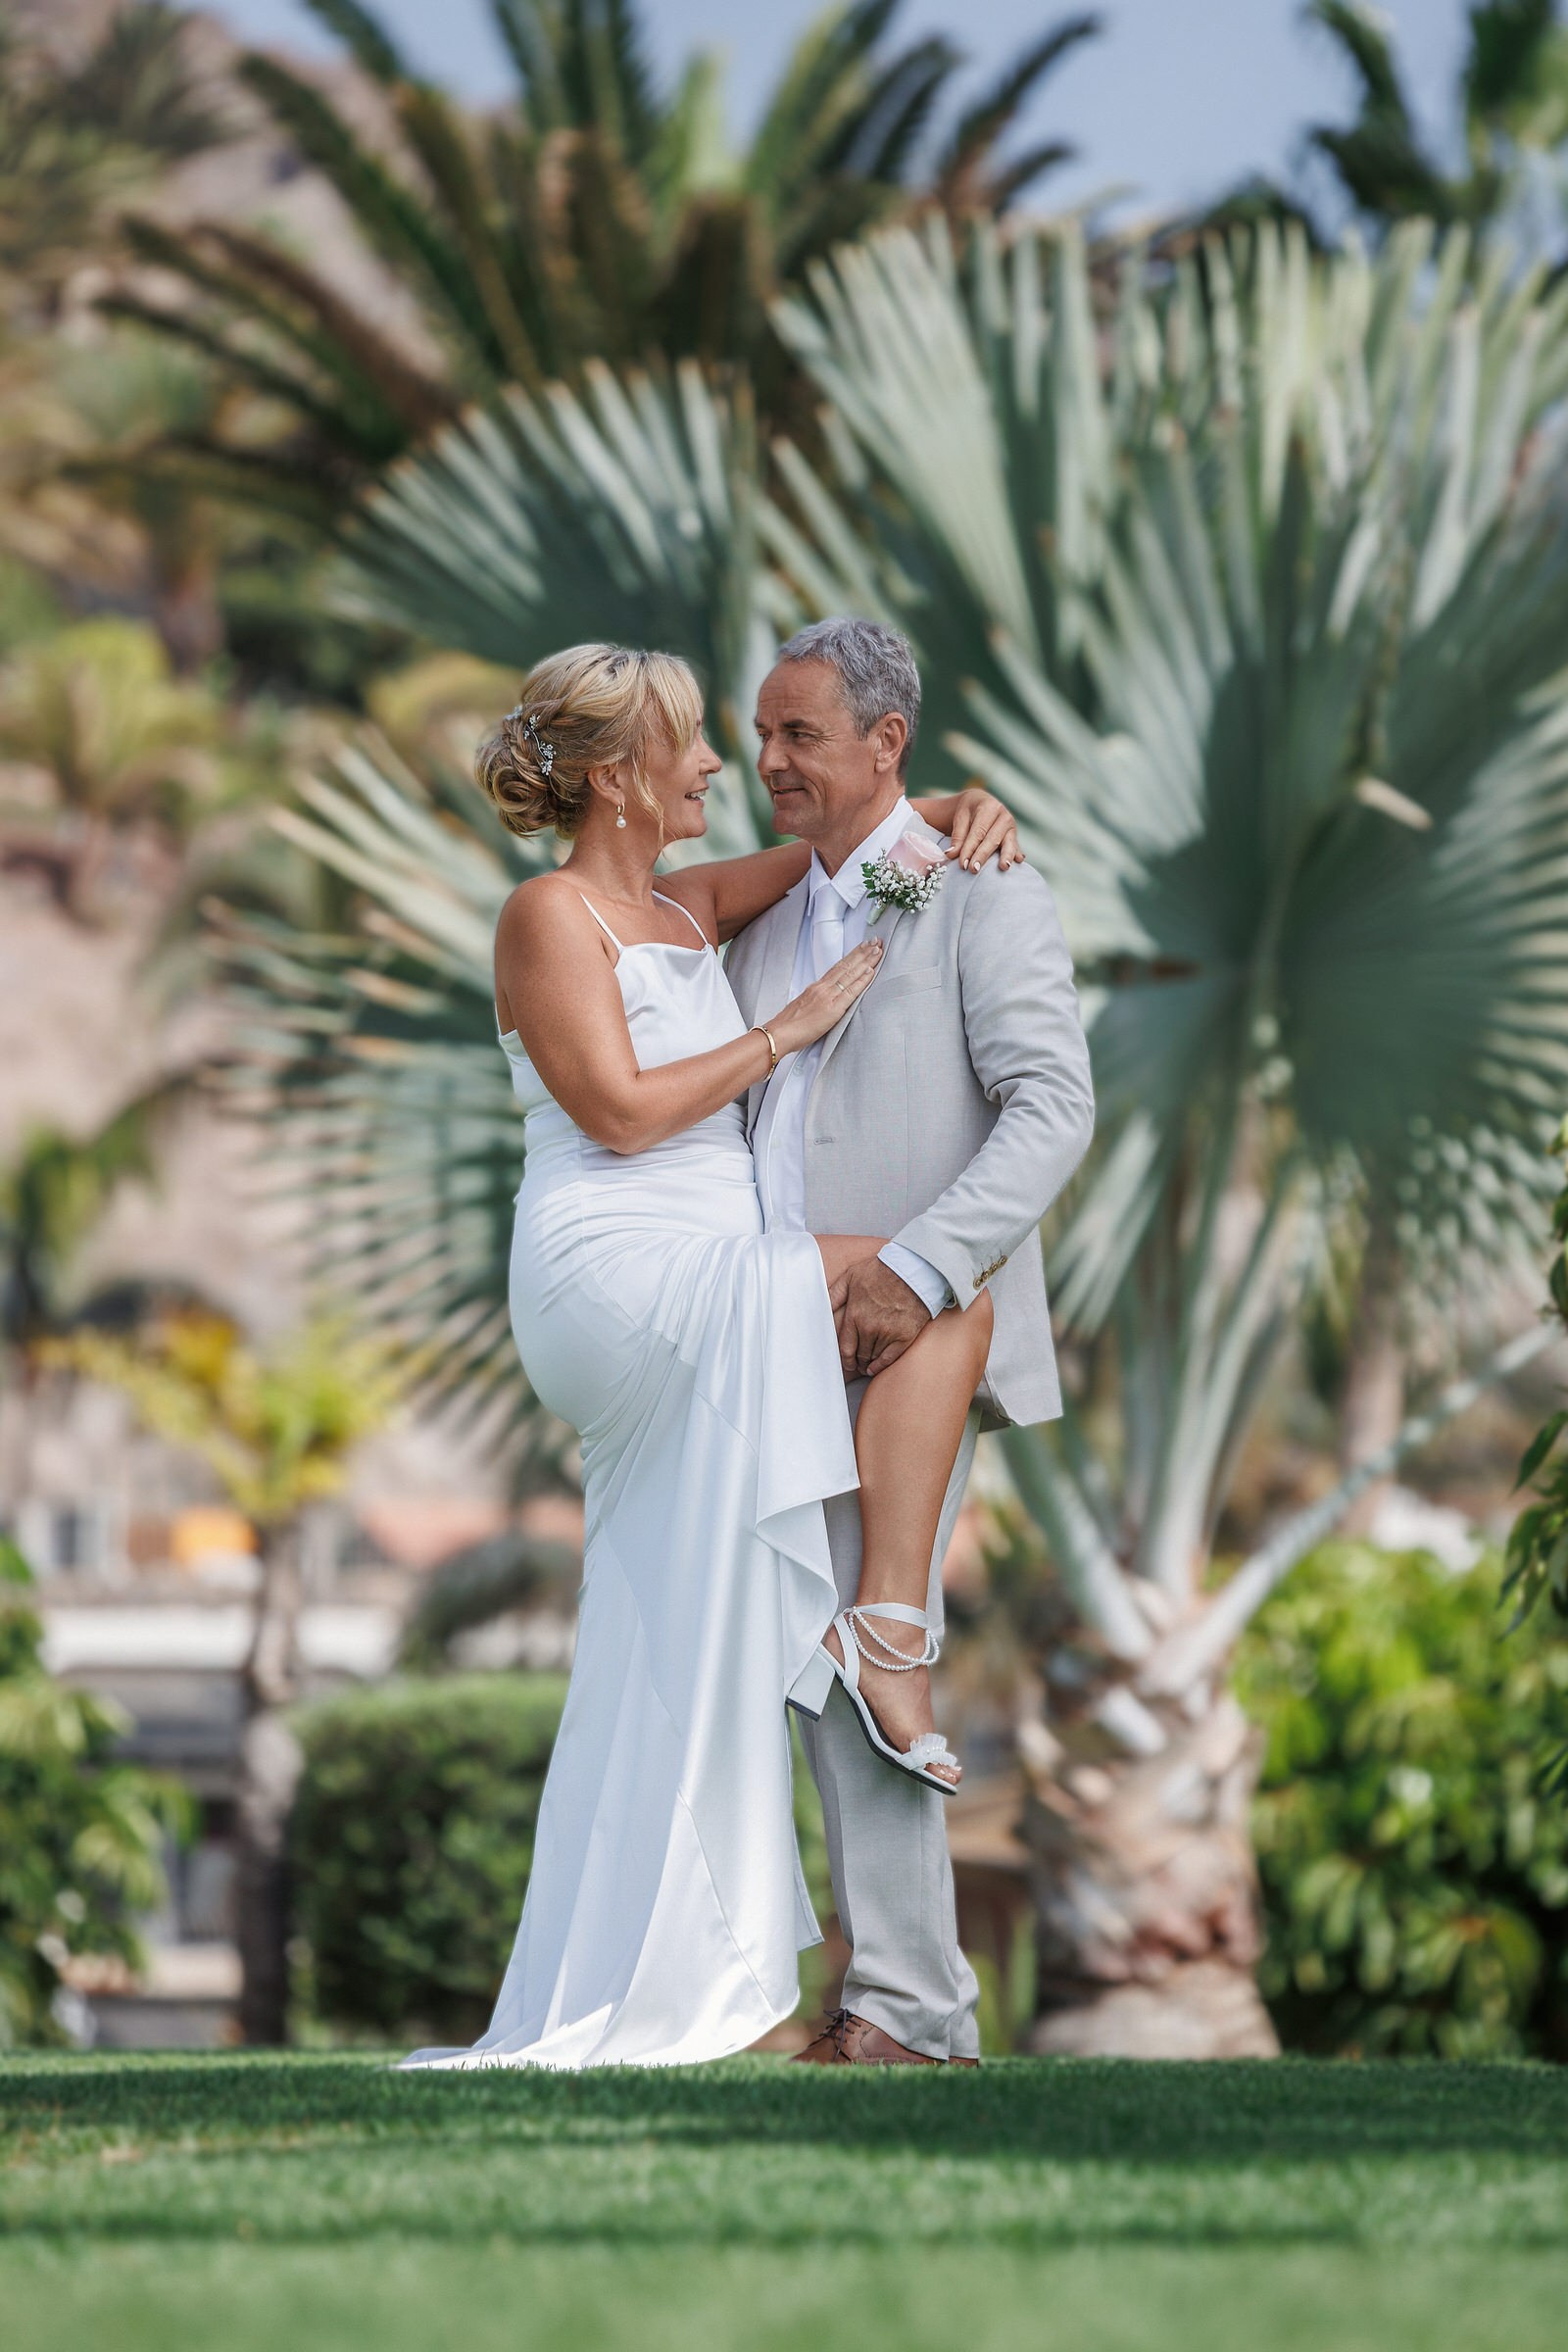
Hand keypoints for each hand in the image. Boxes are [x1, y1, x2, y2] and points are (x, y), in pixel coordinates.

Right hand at [773, 938, 883, 1053]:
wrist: (779, 1033)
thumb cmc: (788, 1025)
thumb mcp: (803, 1006)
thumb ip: (816, 1000)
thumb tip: (823, 999)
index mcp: (816, 987)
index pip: (838, 967)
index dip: (852, 956)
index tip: (863, 947)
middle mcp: (822, 988)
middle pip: (846, 966)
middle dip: (862, 953)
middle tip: (876, 941)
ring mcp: (828, 996)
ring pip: (850, 974)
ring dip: (866, 961)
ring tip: (877, 950)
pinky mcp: (833, 1009)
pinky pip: (850, 992)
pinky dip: (862, 981)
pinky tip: (871, 971)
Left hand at [827, 1252, 932, 1379]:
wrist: (912, 1270)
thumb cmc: (880, 1271)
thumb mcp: (850, 1277)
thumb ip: (834, 1295)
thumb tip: (820, 1308)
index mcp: (854, 1315)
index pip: (845, 1348)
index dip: (845, 1359)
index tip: (846, 1363)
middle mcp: (869, 1327)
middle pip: (859, 1355)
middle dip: (856, 1361)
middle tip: (856, 1364)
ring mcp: (888, 1333)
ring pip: (873, 1357)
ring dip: (867, 1363)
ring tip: (865, 1365)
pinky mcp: (904, 1336)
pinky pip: (890, 1358)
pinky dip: (881, 1366)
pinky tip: (875, 1368)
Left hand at [948, 788, 1023, 873]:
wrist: (982, 802)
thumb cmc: (969, 811)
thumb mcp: (960, 818)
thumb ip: (957, 836)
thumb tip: (951, 854)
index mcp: (989, 807)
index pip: (978, 832)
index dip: (970, 848)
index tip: (962, 864)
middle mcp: (1003, 816)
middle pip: (993, 838)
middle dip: (983, 855)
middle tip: (974, 870)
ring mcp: (1011, 826)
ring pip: (1009, 842)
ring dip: (1006, 855)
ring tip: (1003, 867)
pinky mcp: (1014, 836)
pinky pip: (1016, 846)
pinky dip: (1017, 854)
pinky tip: (1018, 861)